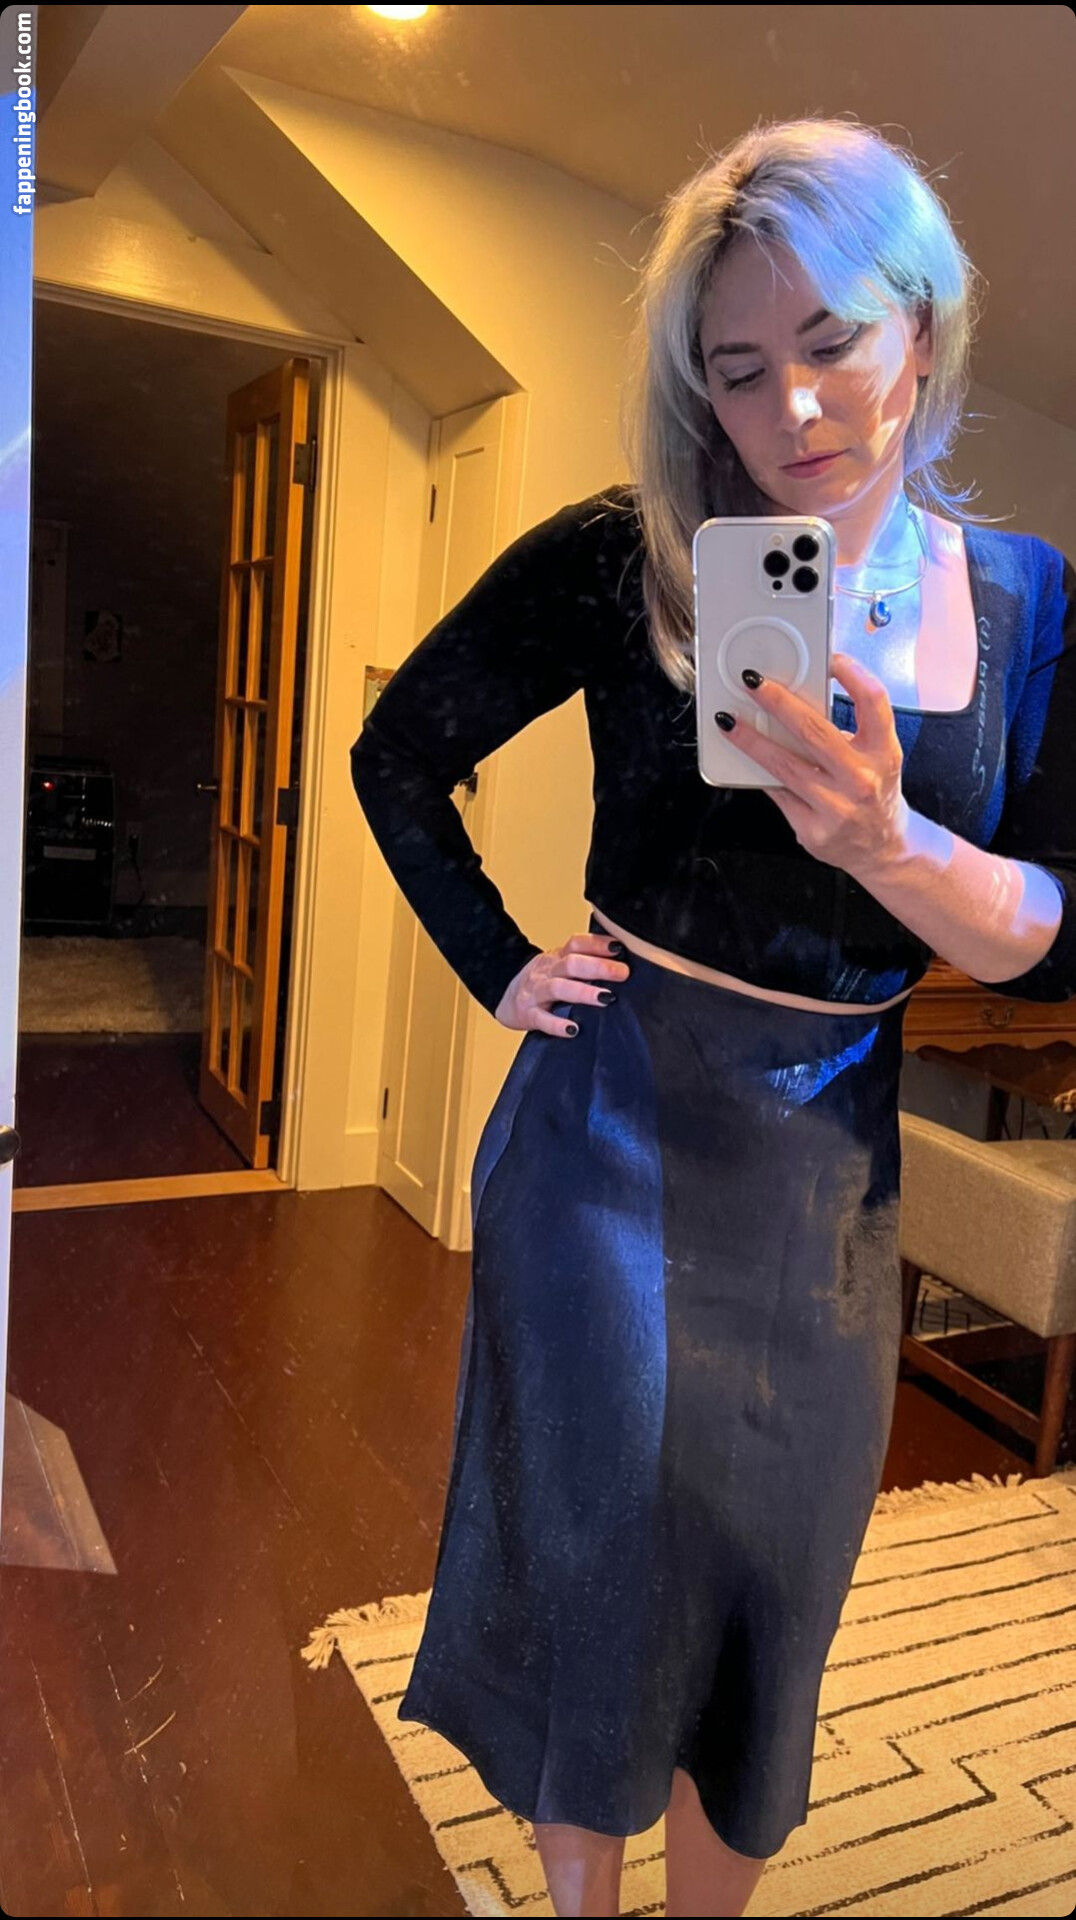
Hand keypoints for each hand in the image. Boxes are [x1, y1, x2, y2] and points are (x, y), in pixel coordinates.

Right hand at [494, 932, 630, 1037]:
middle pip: (571, 963)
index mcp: (556, 958)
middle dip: (599, 967)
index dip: (597, 944)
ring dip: (583, 992)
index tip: (620, 948)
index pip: (576, 944)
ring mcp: (535, 992)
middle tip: (622, 974)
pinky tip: (573, 1030)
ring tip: (606, 998)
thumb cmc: (542, 982)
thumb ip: (584, 963)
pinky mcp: (528, 1014)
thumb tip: (623, 963)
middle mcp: (546, 972)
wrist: (505, 998)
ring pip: (558, 988)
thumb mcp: (559, 966)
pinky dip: (557, 1025)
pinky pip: (542, 1019)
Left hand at [722, 653, 911, 876]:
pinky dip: (760, 773)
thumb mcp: (875, 756)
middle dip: (777, 702)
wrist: (883, 848)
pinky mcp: (813, 829)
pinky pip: (778, 793)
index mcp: (883, 752)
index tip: (830, 658)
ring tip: (729, 722)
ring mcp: (837, 807)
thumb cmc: (874, 792)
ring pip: (785, 765)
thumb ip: (845, 731)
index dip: (854, 673)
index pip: (874, 701)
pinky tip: (743, 757)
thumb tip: (796, 699)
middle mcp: (862, 779)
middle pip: (814, 730)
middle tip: (753, 682)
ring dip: (751, 740)